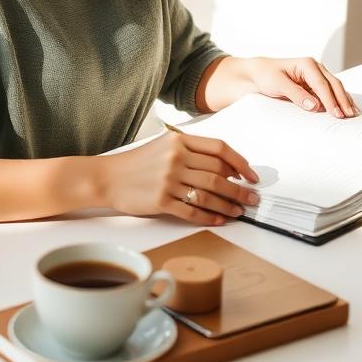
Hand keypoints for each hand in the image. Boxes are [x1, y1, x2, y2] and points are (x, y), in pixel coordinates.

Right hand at [101, 130, 260, 226]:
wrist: (109, 177)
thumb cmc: (138, 163)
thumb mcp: (164, 146)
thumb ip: (192, 152)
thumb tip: (226, 168)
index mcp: (179, 142)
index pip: (219, 149)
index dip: (240, 163)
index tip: (251, 176)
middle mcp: (176, 159)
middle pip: (218, 174)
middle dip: (240, 189)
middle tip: (253, 199)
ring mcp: (168, 180)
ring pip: (209, 194)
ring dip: (229, 205)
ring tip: (240, 212)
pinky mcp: (161, 201)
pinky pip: (192, 211)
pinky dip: (210, 217)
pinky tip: (219, 220)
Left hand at [248, 56, 357, 117]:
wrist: (258, 72)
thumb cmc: (266, 75)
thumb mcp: (278, 84)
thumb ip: (296, 94)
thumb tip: (315, 106)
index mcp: (307, 64)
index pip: (322, 85)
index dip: (331, 100)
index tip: (337, 114)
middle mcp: (315, 67)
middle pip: (333, 84)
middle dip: (342, 100)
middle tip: (349, 116)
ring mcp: (316, 74)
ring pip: (335, 87)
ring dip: (344, 100)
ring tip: (352, 114)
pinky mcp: (315, 83)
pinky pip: (329, 91)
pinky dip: (338, 99)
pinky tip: (344, 108)